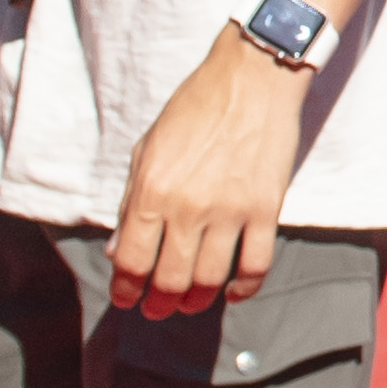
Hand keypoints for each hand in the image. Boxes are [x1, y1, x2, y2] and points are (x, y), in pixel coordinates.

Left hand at [111, 37, 308, 312]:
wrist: (254, 78)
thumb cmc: (195, 107)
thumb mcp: (148, 148)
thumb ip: (132, 200)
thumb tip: (119, 249)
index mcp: (152, 190)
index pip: (132, 259)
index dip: (126, 288)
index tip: (127, 298)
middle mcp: (189, 207)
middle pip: (170, 278)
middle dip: (160, 302)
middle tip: (159, 309)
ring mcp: (231, 210)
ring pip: (210, 278)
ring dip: (197, 299)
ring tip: (191, 303)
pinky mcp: (267, 208)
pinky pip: (256, 264)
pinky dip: (244, 287)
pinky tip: (233, 291)